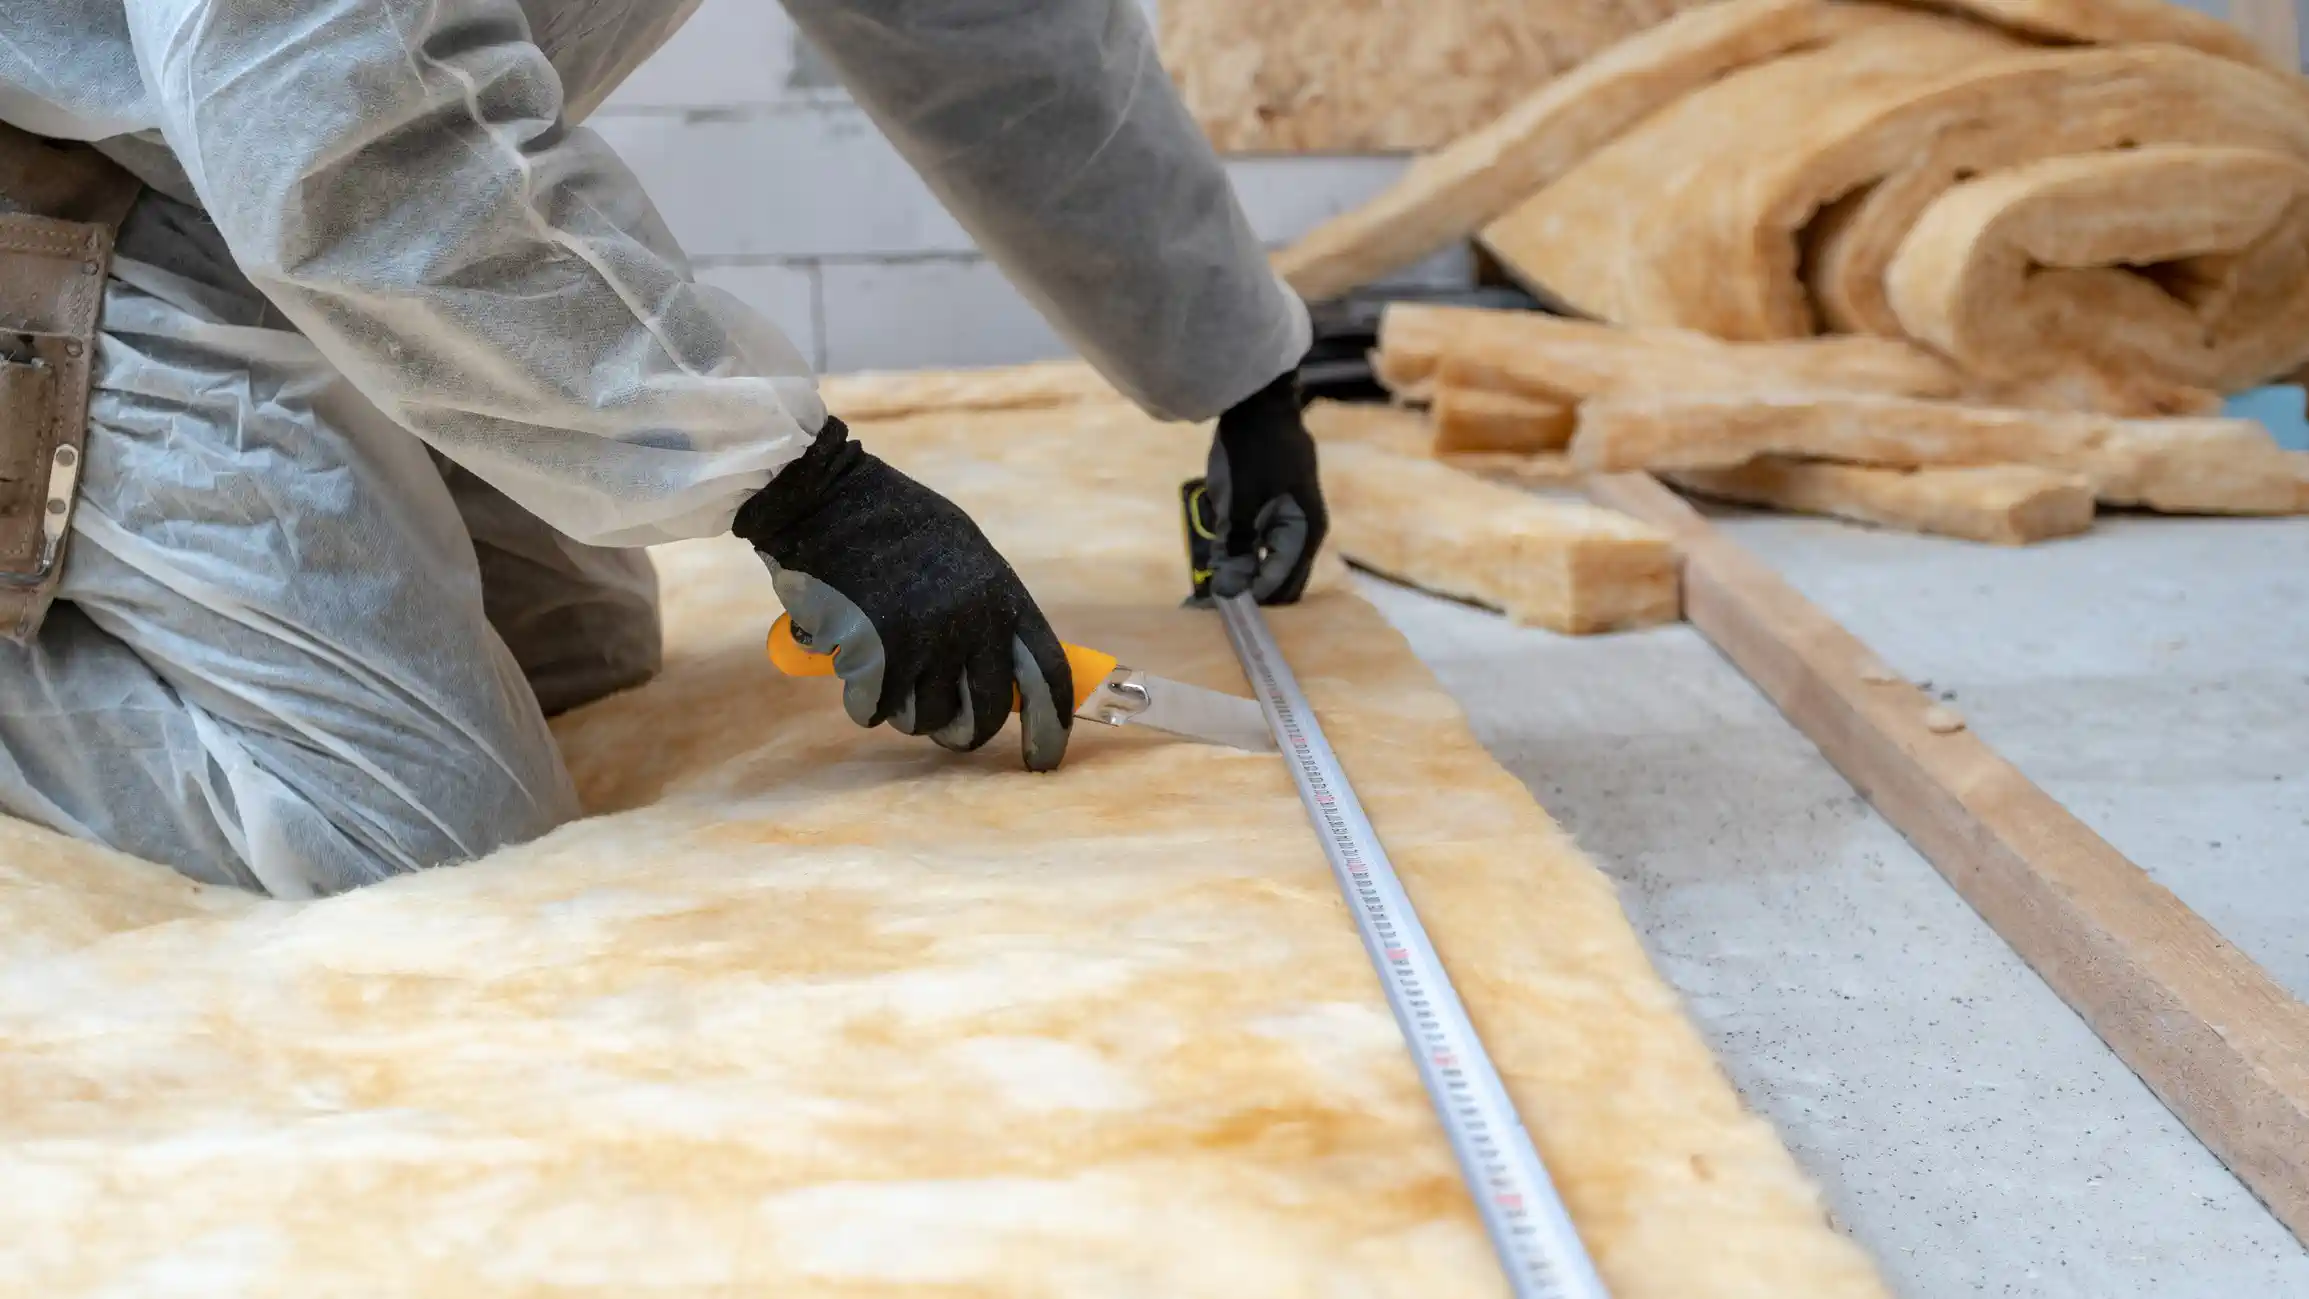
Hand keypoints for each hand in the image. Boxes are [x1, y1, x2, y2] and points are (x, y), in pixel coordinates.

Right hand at [732, 418, 1071, 770]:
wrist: (826, 498)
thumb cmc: (892, 523)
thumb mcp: (963, 554)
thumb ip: (986, 611)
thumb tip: (1007, 676)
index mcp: (1002, 595)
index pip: (1047, 675)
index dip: (1052, 726)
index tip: (1043, 760)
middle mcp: (974, 623)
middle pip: (986, 714)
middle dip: (963, 733)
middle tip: (946, 732)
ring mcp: (925, 641)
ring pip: (924, 719)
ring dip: (903, 708)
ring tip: (884, 667)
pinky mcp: (876, 656)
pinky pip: (874, 710)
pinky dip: (860, 697)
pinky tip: (851, 659)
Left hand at [1206, 372, 1327, 602]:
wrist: (1258, 403)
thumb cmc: (1254, 448)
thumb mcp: (1241, 500)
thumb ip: (1237, 547)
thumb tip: (1228, 591)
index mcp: (1306, 532)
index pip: (1280, 586)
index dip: (1250, 604)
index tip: (1216, 616)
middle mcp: (1301, 534)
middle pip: (1275, 583)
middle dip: (1243, 597)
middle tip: (1203, 610)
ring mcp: (1286, 525)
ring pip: (1263, 568)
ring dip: (1236, 580)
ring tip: (1201, 596)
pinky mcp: (1268, 516)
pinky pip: (1254, 549)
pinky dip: (1234, 559)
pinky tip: (1211, 566)